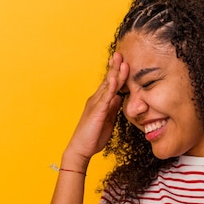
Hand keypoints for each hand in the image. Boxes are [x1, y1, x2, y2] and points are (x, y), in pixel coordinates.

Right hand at [63, 53, 128, 169]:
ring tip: (120, 60)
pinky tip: (115, 79)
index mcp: (100, 102)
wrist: (81, 150)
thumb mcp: (107, 120)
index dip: (116, 72)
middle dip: (115, 66)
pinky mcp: (96, 112)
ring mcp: (95, 104)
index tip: (123, 61)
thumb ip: (112, 108)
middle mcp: (96, 100)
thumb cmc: (93, 137)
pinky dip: (111, 87)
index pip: (110, 84)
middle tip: (121, 53)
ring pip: (107, 85)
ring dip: (114, 72)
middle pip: (108, 80)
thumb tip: (118, 97)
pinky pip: (105, 97)